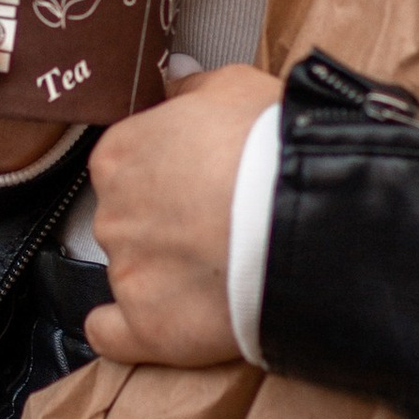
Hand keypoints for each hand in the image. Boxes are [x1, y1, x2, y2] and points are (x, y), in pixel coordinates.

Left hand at [83, 63, 282, 369]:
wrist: (305, 214)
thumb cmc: (275, 145)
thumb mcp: (237, 87)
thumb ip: (193, 89)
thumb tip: (176, 82)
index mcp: (122, 153)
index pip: (129, 164)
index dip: (170, 173)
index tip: (202, 181)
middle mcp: (112, 212)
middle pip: (130, 219)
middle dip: (167, 223)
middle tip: (220, 224)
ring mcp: (127, 272)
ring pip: (133, 272)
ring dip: (166, 273)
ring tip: (223, 270)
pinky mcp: (148, 327)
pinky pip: (114, 335)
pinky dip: (125, 332)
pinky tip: (153, 321)